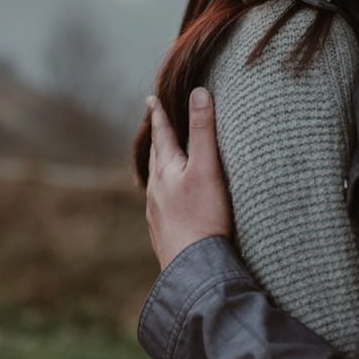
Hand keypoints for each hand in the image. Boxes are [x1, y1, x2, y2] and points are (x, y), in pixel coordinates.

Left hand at [145, 87, 231, 269]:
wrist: (194, 267)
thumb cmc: (203, 216)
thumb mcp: (207, 167)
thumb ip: (203, 130)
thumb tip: (199, 91)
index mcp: (166, 170)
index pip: (162, 134)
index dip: (159, 115)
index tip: (151, 99)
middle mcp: (156, 189)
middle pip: (155, 157)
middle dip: (157, 139)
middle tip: (156, 125)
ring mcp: (157, 213)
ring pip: (156, 183)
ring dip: (159, 167)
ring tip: (162, 162)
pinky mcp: (163, 233)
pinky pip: (160, 206)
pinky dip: (164, 194)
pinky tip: (169, 204)